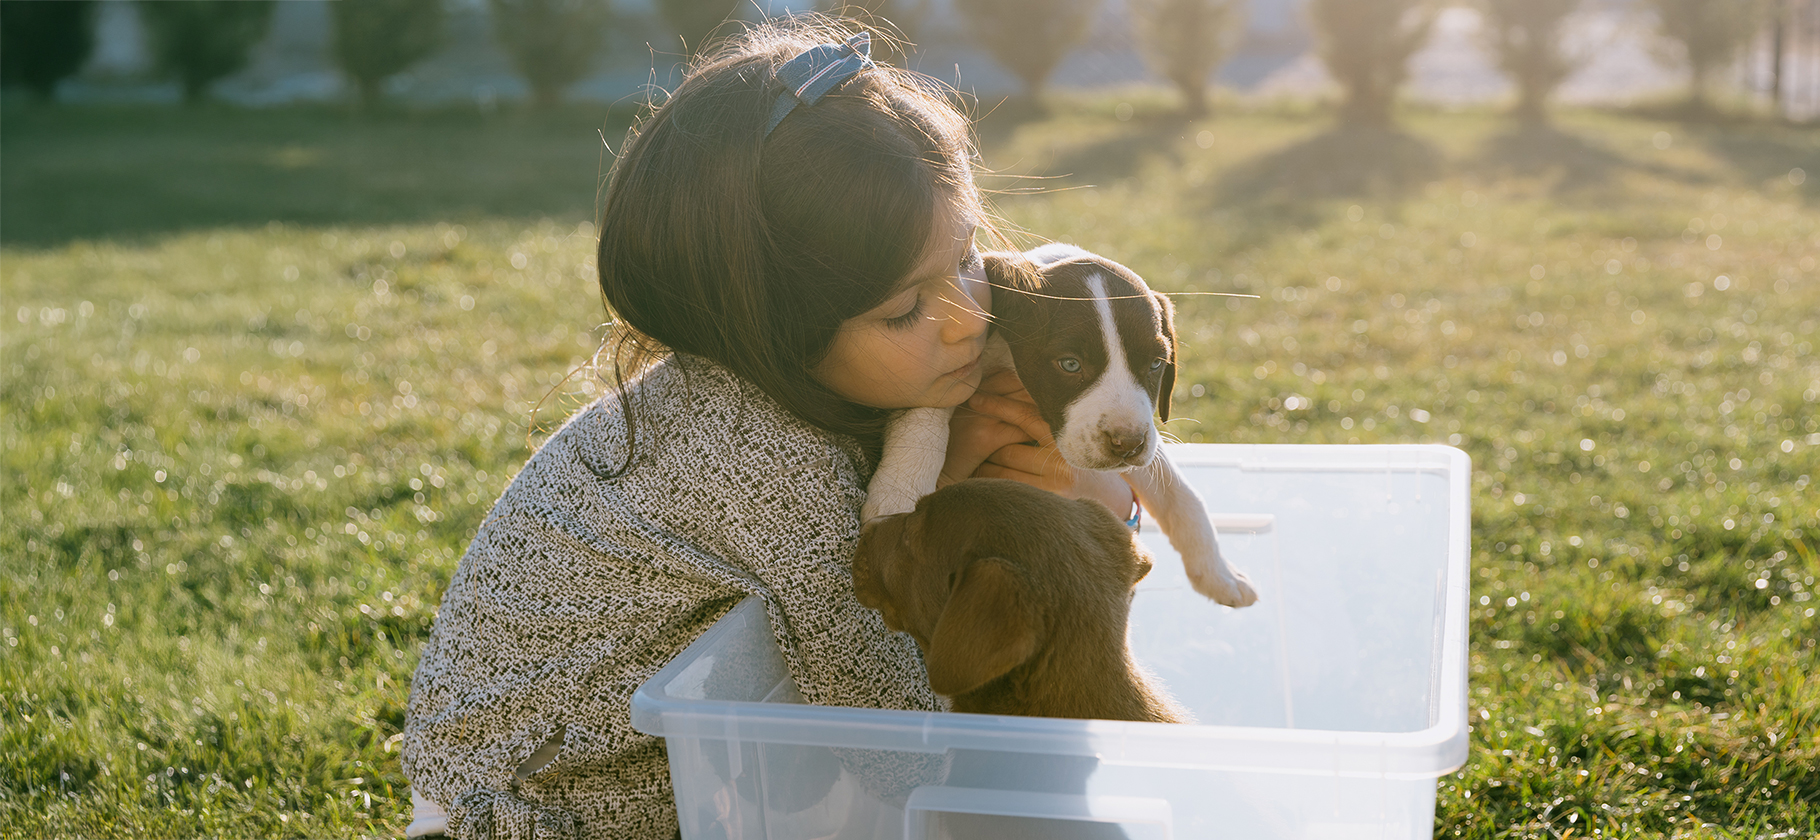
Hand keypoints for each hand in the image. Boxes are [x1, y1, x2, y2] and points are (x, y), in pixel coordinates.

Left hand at [940, 370, 1135, 518]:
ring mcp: (1051, 488)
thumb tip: (1012, 394)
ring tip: (967, 457)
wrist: (1112, 503)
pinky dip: (987, 484)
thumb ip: (1047, 423)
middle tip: (964, 428)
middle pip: (1007, 445)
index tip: (977, 399)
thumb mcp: (1074, 439)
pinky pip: (1005, 491)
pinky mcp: (1042, 506)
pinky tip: (976, 479)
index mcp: (1067, 439)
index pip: (1026, 416)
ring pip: (1000, 470)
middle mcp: (1061, 463)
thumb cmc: (1086, 465)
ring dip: (981, 464)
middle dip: (984, 439)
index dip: (998, 405)